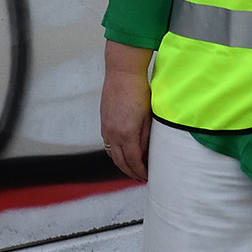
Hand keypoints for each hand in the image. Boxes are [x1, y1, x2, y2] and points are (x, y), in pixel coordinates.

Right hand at [100, 46, 154, 180]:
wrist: (122, 74)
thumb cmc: (138, 91)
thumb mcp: (148, 117)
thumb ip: (145, 137)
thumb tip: (145, 152)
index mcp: (127, 133)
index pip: (134, 161)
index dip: (140, 171)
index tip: (147, 176)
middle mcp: (113, 134)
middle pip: (120, 162)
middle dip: (130, 172)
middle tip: (139, 177)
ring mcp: (106, 128)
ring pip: (112, 154)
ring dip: (121, 164)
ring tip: (131, 168)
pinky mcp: (104, 122)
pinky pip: (107, 144)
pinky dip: (115, 152)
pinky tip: (123, 152)